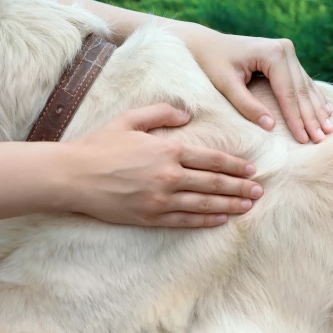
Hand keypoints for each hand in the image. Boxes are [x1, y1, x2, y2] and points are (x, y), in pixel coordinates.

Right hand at [64, 104, 262, 226]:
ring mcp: (160, 199)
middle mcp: (169, 176)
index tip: (251, 169)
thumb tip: (187, 114)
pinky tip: (221, 220)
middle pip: (214, 182)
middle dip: (239, 187)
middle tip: (259, 191)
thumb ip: (161, 112)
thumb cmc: (100, 145)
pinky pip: (185, 220)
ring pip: (204, 203)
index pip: (211, 158)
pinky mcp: (150, 217)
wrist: (73, 176)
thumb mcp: (130, 118)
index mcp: (167, 150)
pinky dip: (206, 220)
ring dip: (229, 205)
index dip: (234, 164)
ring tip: (248, 206)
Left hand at [173, 23, 332, 143]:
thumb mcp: (225, 85)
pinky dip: (312, 98)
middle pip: (300, 90)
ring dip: (317, 109)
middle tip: (322, 139)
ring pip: (305, 86)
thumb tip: (270, 126)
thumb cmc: (211, 64)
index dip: (296, 119)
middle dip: (311, 117)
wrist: (206, 44)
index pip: (288, 93)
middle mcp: (284, 49)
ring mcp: (287, 51)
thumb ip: (246, 105)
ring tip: (328, 130)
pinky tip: (324, 112)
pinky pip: (302, 81)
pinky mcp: (286, 56)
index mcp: (272, 53)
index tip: (304, 140)